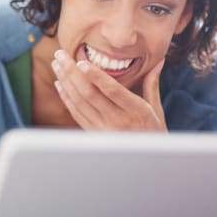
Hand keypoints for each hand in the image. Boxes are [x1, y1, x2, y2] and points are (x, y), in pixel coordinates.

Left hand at [51, 50, 166, 131]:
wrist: (146, 161)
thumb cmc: (153, 132)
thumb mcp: (156, 109)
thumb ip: (152, 84)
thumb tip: (159, 61)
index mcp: (136, 111)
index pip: (113, 91)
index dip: (96, 76)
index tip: (82, 62)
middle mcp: (117, 121)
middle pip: (90, 94)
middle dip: (72, 73)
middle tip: (60, 54)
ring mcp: (103, 129)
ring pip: (79, 102)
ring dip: (66, 82)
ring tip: (57, 64)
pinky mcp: (93, 134)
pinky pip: (76, 114)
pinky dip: (66, 97)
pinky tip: (60, 83)